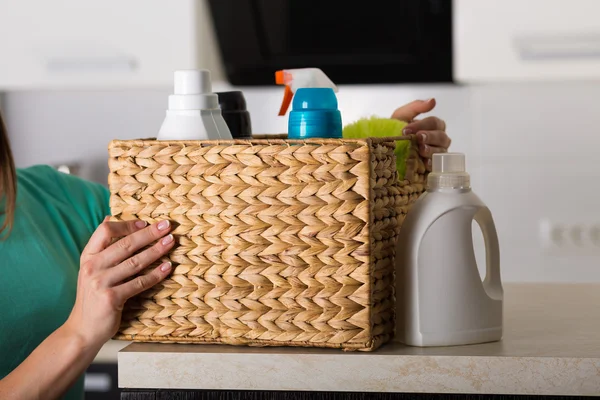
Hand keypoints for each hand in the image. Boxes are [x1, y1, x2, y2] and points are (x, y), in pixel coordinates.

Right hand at [65, 218, 173, 347]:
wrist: (82, 330)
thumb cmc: (92, 297)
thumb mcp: (91, 268)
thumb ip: (101, 246)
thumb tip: (109, 217)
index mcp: (88, 257)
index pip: (105, 231)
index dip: (126, 225)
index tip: (145, 223)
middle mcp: (92, 267)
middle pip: (125, 244)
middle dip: (149, 234)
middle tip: (167, 226)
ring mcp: (101, 283)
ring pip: (135, 262)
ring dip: (156, 251)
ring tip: (171, 242)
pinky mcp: (112, 298)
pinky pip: (139, 283)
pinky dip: (156, 274)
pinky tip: (168, 267)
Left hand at [391, 98, 450, 169]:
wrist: (385, 148)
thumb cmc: (396, 130)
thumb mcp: (402, 115)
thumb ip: (416, 107)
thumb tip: (432, 100)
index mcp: (434, 125)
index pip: (434, 122)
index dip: (422, 125)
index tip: (407, 129)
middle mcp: (439, 139)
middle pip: (441, 136)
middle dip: (430, 136)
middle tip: (418, 138)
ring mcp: (437, 153)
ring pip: (441, 150)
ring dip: (432, 150)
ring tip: (421, 150)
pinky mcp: (432, 165)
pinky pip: (437, 164)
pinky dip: (432, 163)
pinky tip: (425, 163)